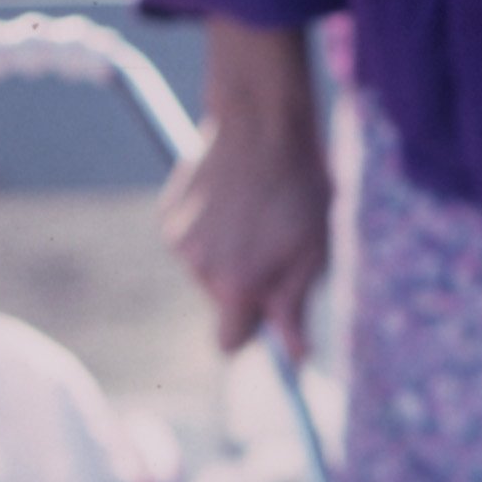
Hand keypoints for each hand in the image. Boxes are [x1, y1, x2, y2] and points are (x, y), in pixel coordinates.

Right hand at [159, 18, 328, 352]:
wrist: (261, 122)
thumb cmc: (300, 188)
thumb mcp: (313, 251)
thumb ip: (296, 307)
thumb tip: (296, 358)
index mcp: (236, 285)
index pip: (229, 344)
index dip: (250, 335)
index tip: (268, 321)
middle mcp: (199, 269)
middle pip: (222, 304)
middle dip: (247, 288)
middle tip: (276, 246)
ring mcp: (178, 241)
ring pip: (207, 271)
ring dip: (230, 255)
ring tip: (256, 214)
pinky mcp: (167, 216)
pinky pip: (192, 242)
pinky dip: (210, 230)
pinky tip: (231, 200)